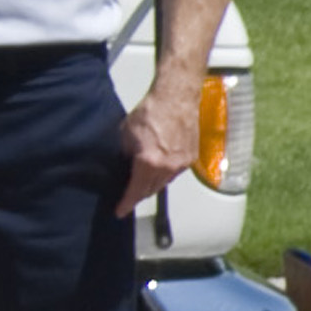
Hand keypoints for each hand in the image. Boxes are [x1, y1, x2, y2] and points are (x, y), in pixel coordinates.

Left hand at [117, 75, 197, 215]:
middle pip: (150, 190)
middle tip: (128, 197)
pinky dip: (165, 174)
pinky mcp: (191, 157)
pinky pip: (175, 173)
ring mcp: (181, 163)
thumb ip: (125, 154)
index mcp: (148, 162)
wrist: (176, 98)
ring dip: (152, 185)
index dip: (126, 204)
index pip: (135, 191)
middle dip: (138, 195)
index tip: (120, 212)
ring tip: (142, 182)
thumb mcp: (126, 134)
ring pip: (164, 183)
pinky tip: (158, 168)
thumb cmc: (152, 111)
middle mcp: (167, 167)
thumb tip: (123, 165)